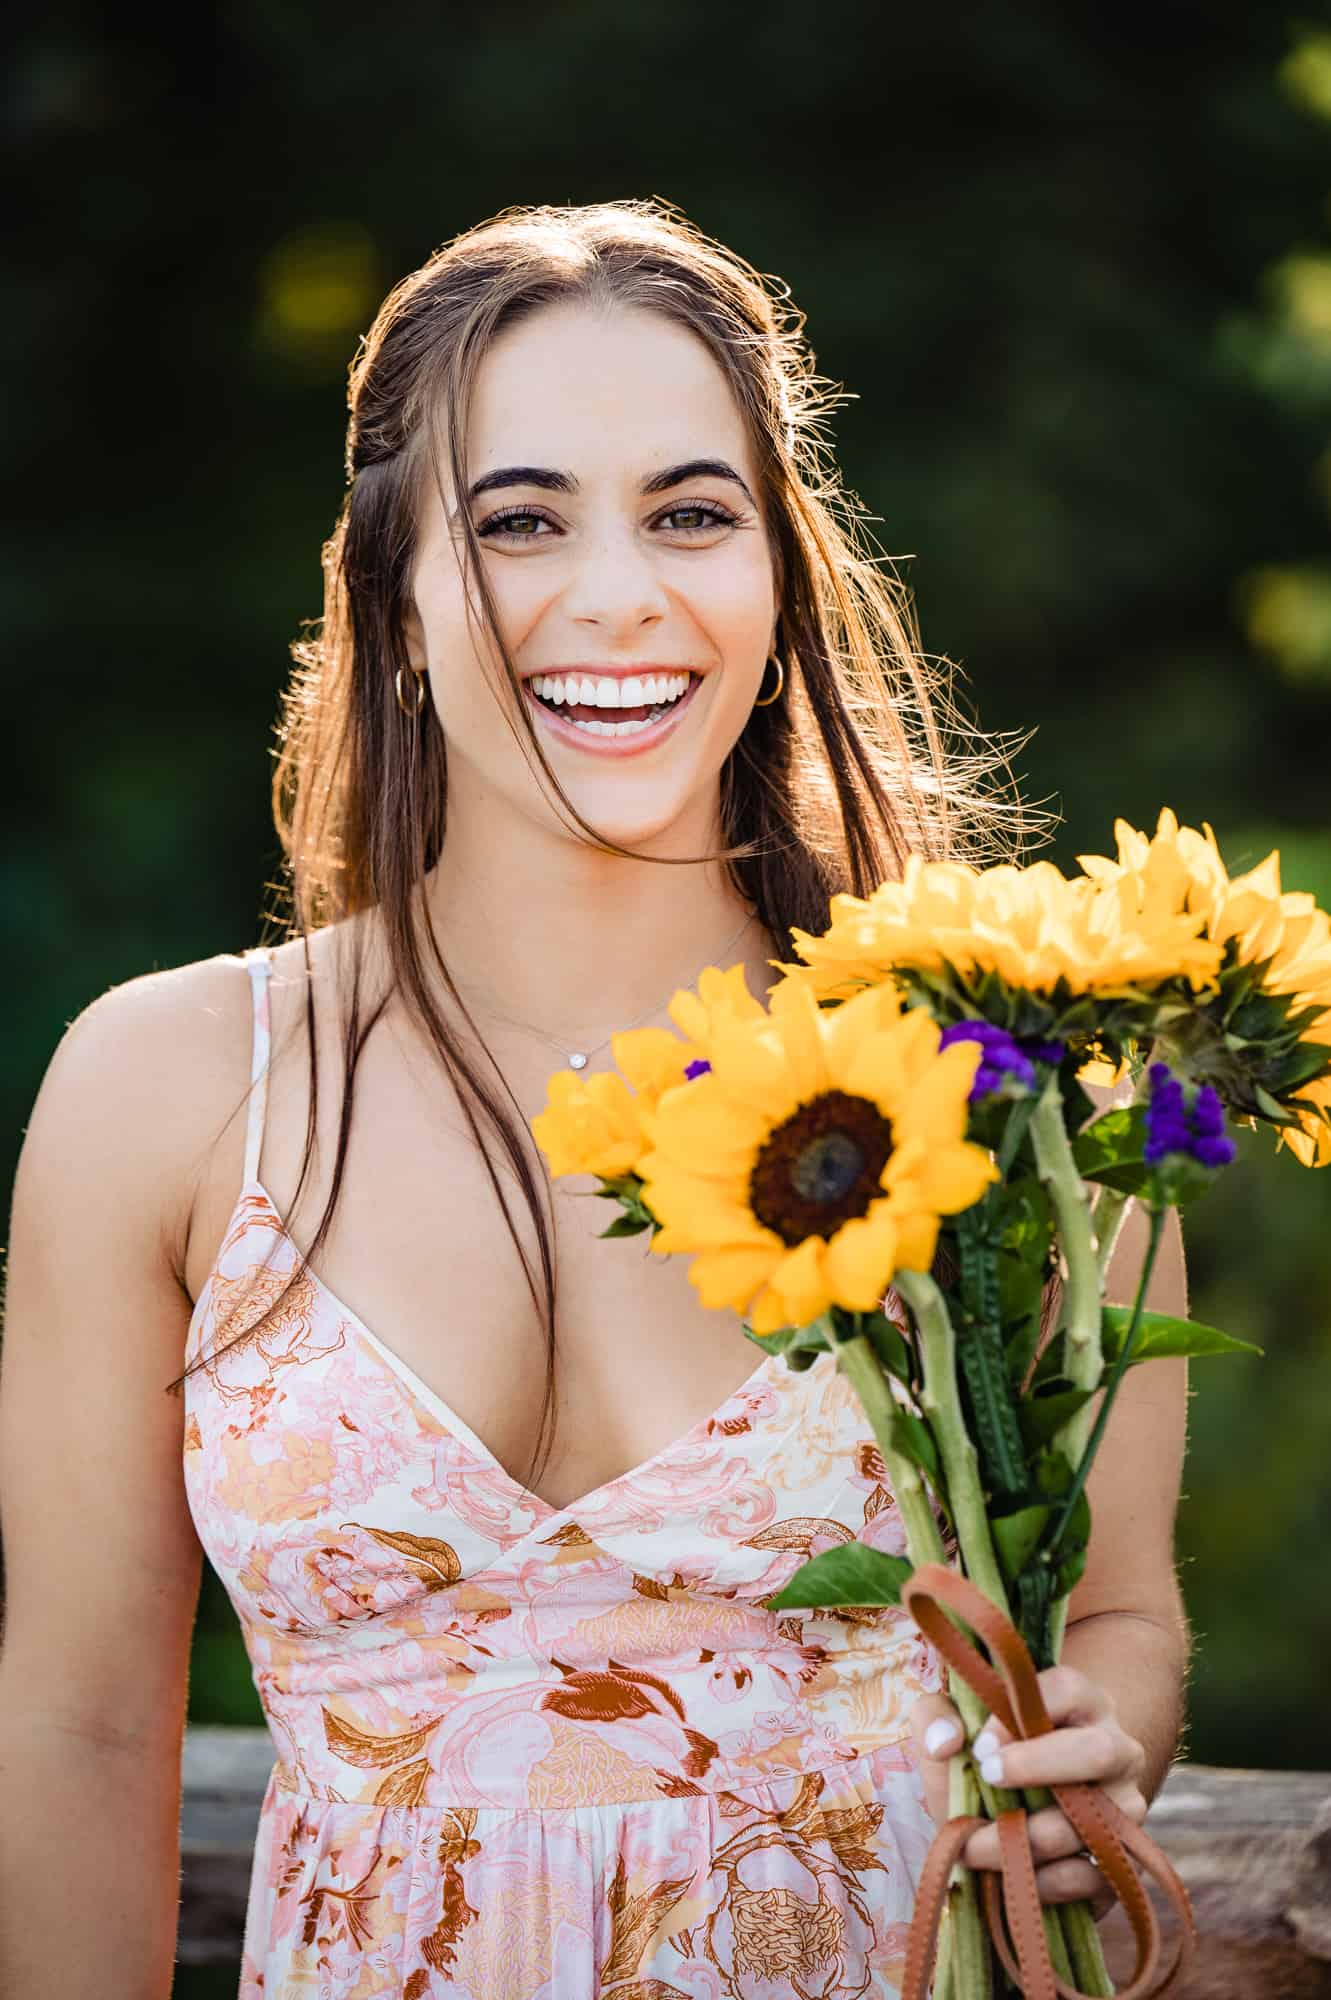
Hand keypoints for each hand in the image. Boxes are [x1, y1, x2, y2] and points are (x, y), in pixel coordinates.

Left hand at [907, 1666, 1148, 1919]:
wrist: (1019, 1814)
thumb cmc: (985, 1757)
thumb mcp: (952, 1726)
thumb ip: (936, 1716)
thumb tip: (944, 1743)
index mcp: (1079, 1702)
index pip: (1066, 1688)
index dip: (1021, 1716)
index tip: (980, 1748)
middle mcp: (1116, 1748)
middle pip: (1098, 1751)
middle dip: (1039, 1768)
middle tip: (987, 1779)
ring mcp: (1127, 1805)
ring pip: (1091, 1824)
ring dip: (1026, 1840)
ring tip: (974, 1847)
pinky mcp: (1126, 1859)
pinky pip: (1094, 1875)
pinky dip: (1046, 1881)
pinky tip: (1011, 1874)